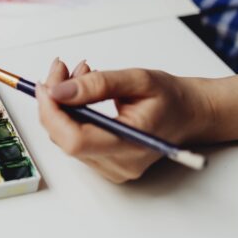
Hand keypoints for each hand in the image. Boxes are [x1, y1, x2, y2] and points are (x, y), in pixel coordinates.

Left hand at [36, 59, 213, 182]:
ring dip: (62, 105)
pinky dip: (70, 114)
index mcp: (131, 145)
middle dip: (54, 102)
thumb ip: (98, 85)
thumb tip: (59, 91)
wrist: (190, 114)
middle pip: (65, 140)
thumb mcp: (137, 79)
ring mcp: (112, 169)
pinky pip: (75, 140)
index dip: (53, 113)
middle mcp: (119, 165)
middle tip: (61, 69)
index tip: (47, 85)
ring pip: (66, 138)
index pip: (75, 140)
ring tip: (80, 74)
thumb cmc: (170, 97)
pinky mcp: (106, 165)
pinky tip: (82, 93)